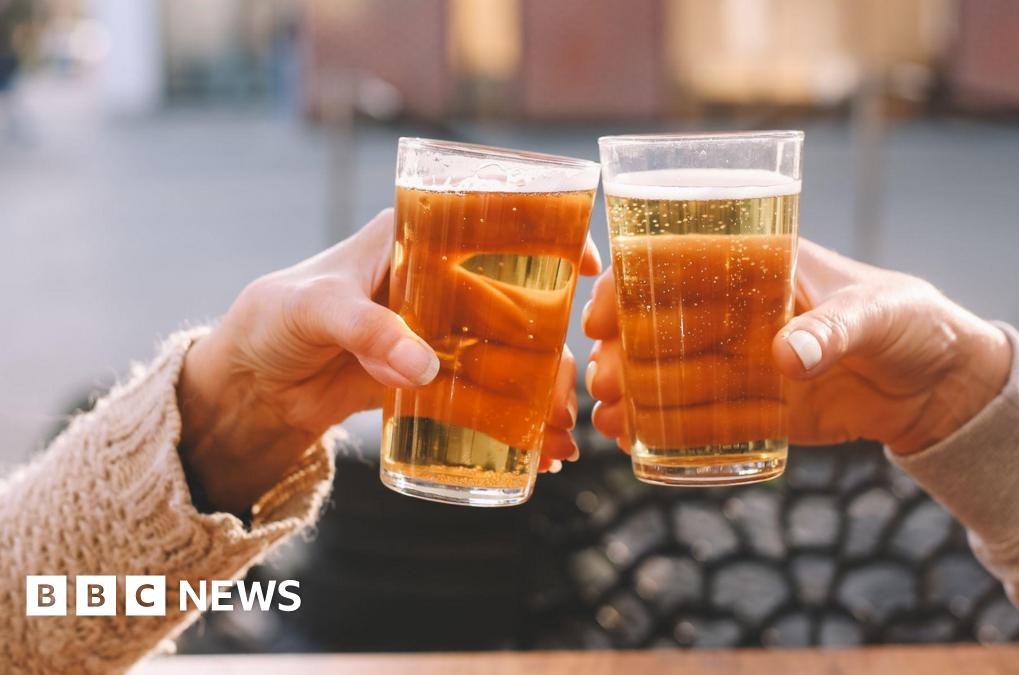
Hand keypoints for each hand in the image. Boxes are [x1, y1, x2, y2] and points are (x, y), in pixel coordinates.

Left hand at [178, 210, 600, 512]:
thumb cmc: (274, 316)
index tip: (587, 267)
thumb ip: (365, 330)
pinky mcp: (431, 377)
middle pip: (517, 305)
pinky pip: (482, 396)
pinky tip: (537, 452)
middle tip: (566, 395)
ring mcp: (440, 331)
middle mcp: (439, 280)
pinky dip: (512, 423)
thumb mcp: (315, 310)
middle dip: (552, 349)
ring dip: (540, 393)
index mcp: (416, 236)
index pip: (495, 225)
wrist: (248, 381)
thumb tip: (425, 367)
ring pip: (509, 356)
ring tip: (559, 436)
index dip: (549, 238)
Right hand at [584, 238, 1011, 454]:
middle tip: (602, 379)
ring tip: (607, 416)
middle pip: (665, 324)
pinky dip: (670, 428)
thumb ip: (832, 330)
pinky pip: (706, 418)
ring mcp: (747, 361)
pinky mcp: (761, 407)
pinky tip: (632, 439)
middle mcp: (743, 311)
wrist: (942, 385)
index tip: (602, 315)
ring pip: (677, 373)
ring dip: (637, 392)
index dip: (632, 284)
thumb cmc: (911, 319)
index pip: (681, 262)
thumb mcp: (877, 313)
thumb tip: (783, 357)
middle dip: (625, 349)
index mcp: (762, 264)